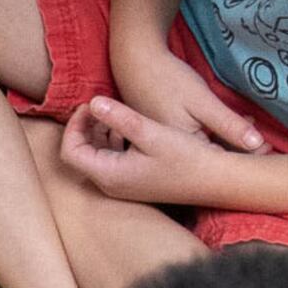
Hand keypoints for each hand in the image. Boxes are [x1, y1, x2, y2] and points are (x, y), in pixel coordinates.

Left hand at [58, 94, 247, 208]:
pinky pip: (112, 160)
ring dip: (98, 133)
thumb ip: (119, 117)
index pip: (70, 150)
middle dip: (84, 127)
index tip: (88, 105)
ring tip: (111, 111)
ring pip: (96, 156)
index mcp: (110, 175)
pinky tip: (127, 126)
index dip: (74, 125)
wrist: (217, 180)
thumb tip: (92, 102)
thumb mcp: (151, 133)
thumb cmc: (187, 157)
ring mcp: (123, 186)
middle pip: (80, 153)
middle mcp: (111, 185)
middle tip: (97, 104)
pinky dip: (112, 141)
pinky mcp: (135, 182)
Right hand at [108, 45, 267, 154]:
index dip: (248, 154)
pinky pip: (194, 139)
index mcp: (183, 151)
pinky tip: (227, 124)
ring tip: (251, 129)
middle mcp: (172, 154)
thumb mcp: (203, 102)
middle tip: (267, 141)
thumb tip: (258, 146)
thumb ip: (229, 125)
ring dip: (228, 139)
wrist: (135, 62)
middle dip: (240, 148)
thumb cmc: (169, 79)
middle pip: (213, 157)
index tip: (270, 147)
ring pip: (205, 148)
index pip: (222, 160)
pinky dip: (212, 133)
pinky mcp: (164, 135)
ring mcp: (166, 146)